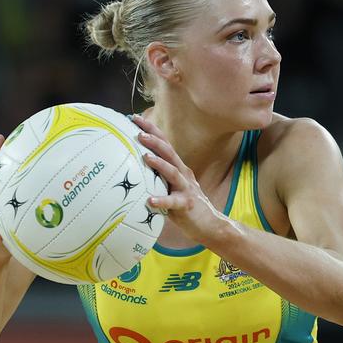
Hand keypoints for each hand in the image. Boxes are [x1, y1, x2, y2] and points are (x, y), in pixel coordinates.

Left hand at [131, 115, 224, 243]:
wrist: (209, 223)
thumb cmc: (184, 205)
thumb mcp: (171, 186)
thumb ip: (158, 177)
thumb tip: (133, 168)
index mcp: (178, 167)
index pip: (164, 144)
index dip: (151, 129)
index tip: (134, 118)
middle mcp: (183, 174)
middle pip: (169, 152)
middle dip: (154, 140)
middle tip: (139, 132)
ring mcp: (186, 188)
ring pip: (173, 172)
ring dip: (159, 164)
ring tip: (146, 157)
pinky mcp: (186, 204)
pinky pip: (173, 202)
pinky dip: (162, 200)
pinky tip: (150, 201)